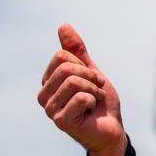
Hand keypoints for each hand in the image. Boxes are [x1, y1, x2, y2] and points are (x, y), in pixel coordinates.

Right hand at [37, 24, 126, 155]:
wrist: (111, 129)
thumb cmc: (99, 102)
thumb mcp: (90, 71)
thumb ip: (77, 51)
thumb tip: (63, 26)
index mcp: (48, 82)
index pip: (61, 56)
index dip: (84, 65)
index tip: (92, 80)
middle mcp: (44, 96)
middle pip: (66, 68)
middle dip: (90, 76)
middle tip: (96, 90)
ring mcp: (50, 110)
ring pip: (74, 81)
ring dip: (94, 89)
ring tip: (94, 101)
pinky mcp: (61, 121)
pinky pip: (81, 97)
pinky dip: (94, 101)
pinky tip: (91, 112)